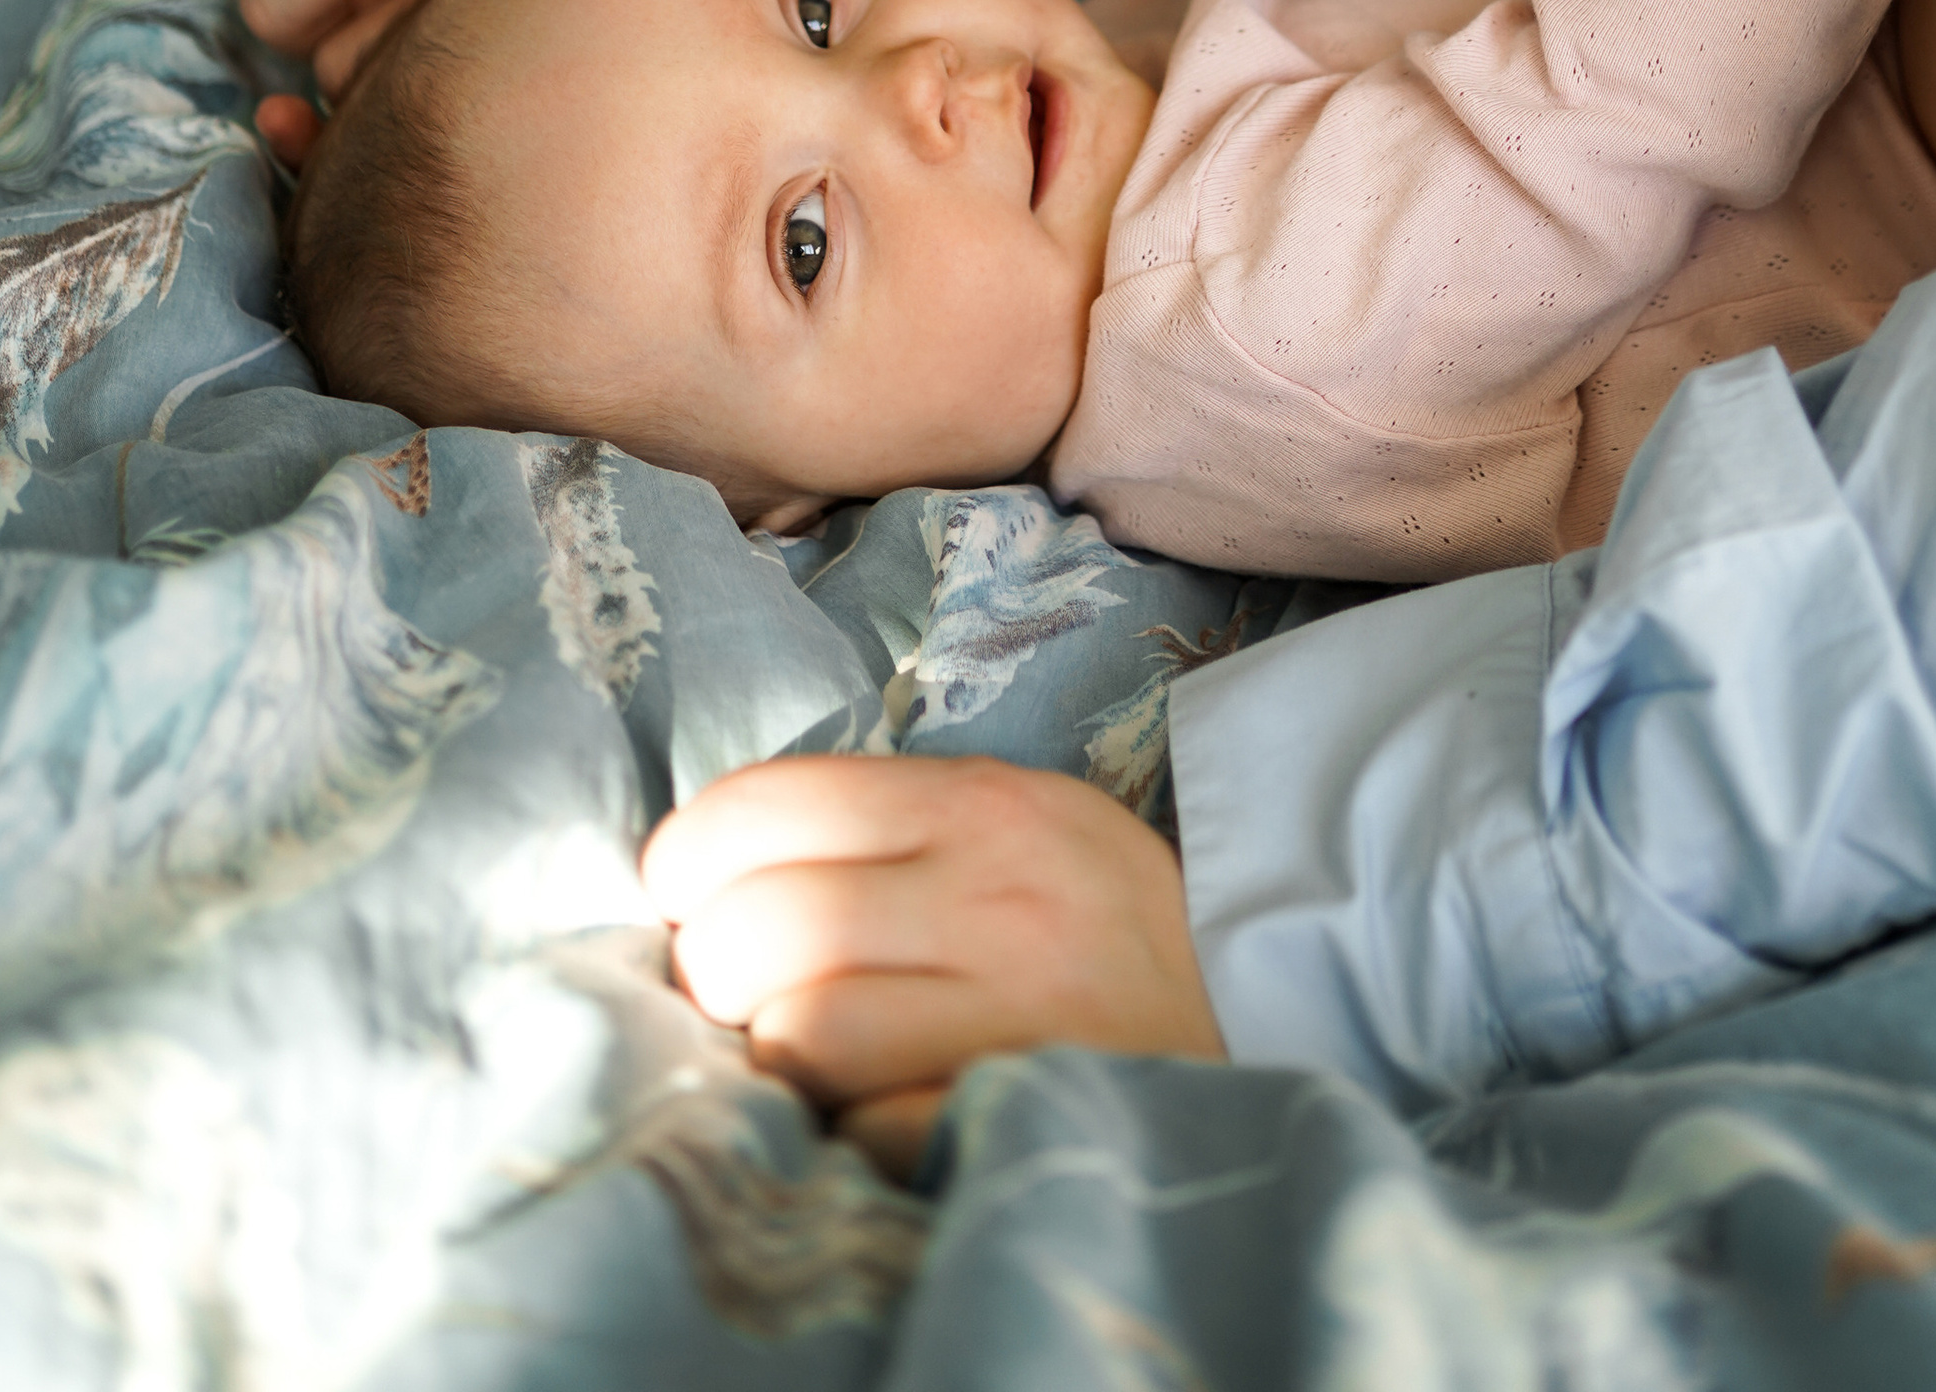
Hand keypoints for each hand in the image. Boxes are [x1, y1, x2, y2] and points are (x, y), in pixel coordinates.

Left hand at [642, 755, 1224, 1136]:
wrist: (1252, 1010)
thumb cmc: (1092, 918)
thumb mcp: (1010, 822)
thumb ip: (879, 829)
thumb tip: (698, 871)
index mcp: (979, 804)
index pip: (765, 804)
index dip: (685, 859)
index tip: (682, 898)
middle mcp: (996, 896)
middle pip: (756, 927)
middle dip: (712, 974)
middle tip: (741, 992)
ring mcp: (1017, 1014)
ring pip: (798, 1035)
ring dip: (775, 1059)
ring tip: (806, 1058)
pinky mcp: (1025, 1113)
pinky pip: (868, 1131)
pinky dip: (849, 1132)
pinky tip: (876, 1112)